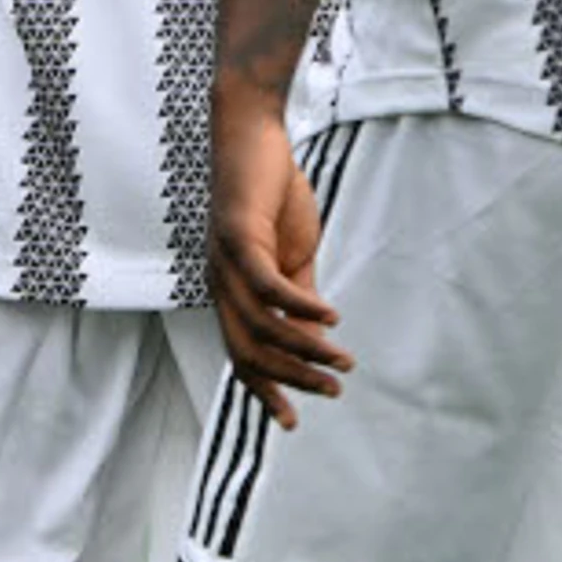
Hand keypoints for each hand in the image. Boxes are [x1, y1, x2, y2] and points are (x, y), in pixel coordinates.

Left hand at [209, 87, 351, 427]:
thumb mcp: (290, 257)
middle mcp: (218, 284)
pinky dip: (299, 307)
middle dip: (290, 380)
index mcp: (229, 293)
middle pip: (248, 351)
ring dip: (305, 349)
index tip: (291, 424)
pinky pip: (267, 286)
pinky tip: (331, 319)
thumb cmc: (272, 197)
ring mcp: (224, 261)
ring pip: (261, 325)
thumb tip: (314, 338)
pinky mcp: (237, 235)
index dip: (264, 392)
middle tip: (333, 391)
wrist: (254, 137)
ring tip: (342, 361)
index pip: (242, 355)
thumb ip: (300, 297)